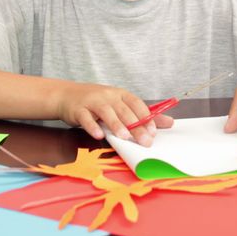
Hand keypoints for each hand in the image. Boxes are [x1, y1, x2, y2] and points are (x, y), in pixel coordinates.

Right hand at [55, 82, 173, 146]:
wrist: (67, 95)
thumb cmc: (97, 103)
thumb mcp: (120, 105)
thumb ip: (142, 115)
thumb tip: (169, 122)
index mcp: (121, 94)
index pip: (136, 104)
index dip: (146, 117)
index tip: (153, 131)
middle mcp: (108, 96)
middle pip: (124, 111)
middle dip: (136, 126)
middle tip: (145, 141)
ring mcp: (93, 102)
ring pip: (106, 112)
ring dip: (116, 124)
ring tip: (124, 136)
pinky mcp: (78, 110)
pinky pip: (86, 118)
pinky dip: (92, 126)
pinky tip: (99, 135)